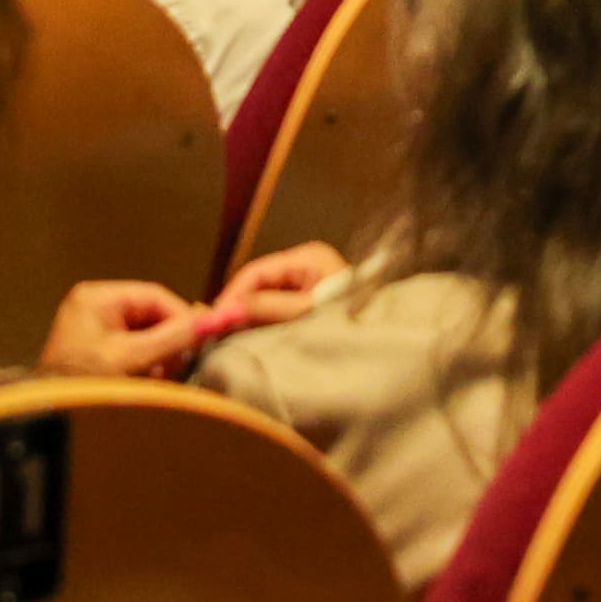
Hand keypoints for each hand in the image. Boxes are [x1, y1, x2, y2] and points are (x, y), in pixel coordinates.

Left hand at [37, 281, 205, 380]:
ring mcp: (92, 330)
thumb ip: (175, 337)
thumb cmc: (85, 384)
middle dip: (168, 343)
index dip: (183, 318)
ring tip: (160, 381)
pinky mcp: (93, 353)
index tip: (202, 342)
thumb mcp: (134, 359)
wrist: (50, 420)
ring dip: (158, 359)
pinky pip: (130, 352)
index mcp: (97, 298)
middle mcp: (93, 307)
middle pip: (150, 317)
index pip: (156, 297)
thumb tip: (216, 319)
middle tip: (179, 369)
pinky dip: (144, 368)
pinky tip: (145, 386)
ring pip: (144, 336)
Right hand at [197, 242, 347, 338]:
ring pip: (265, 299)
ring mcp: (308, 286)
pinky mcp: (309, 305)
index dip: (233, 294)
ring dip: (247, 318)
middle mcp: (306, 266)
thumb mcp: (307, 313)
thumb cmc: (352, 322)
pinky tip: (246, 338)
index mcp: (308, 258)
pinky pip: (276, 311)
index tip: (215, 318)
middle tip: (215, 330)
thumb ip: (268, 309)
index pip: (256, 271)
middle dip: (237, 307)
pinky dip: (261, 324)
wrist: (385, 343)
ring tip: (226, 337)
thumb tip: (229, 310)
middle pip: (259, 284)